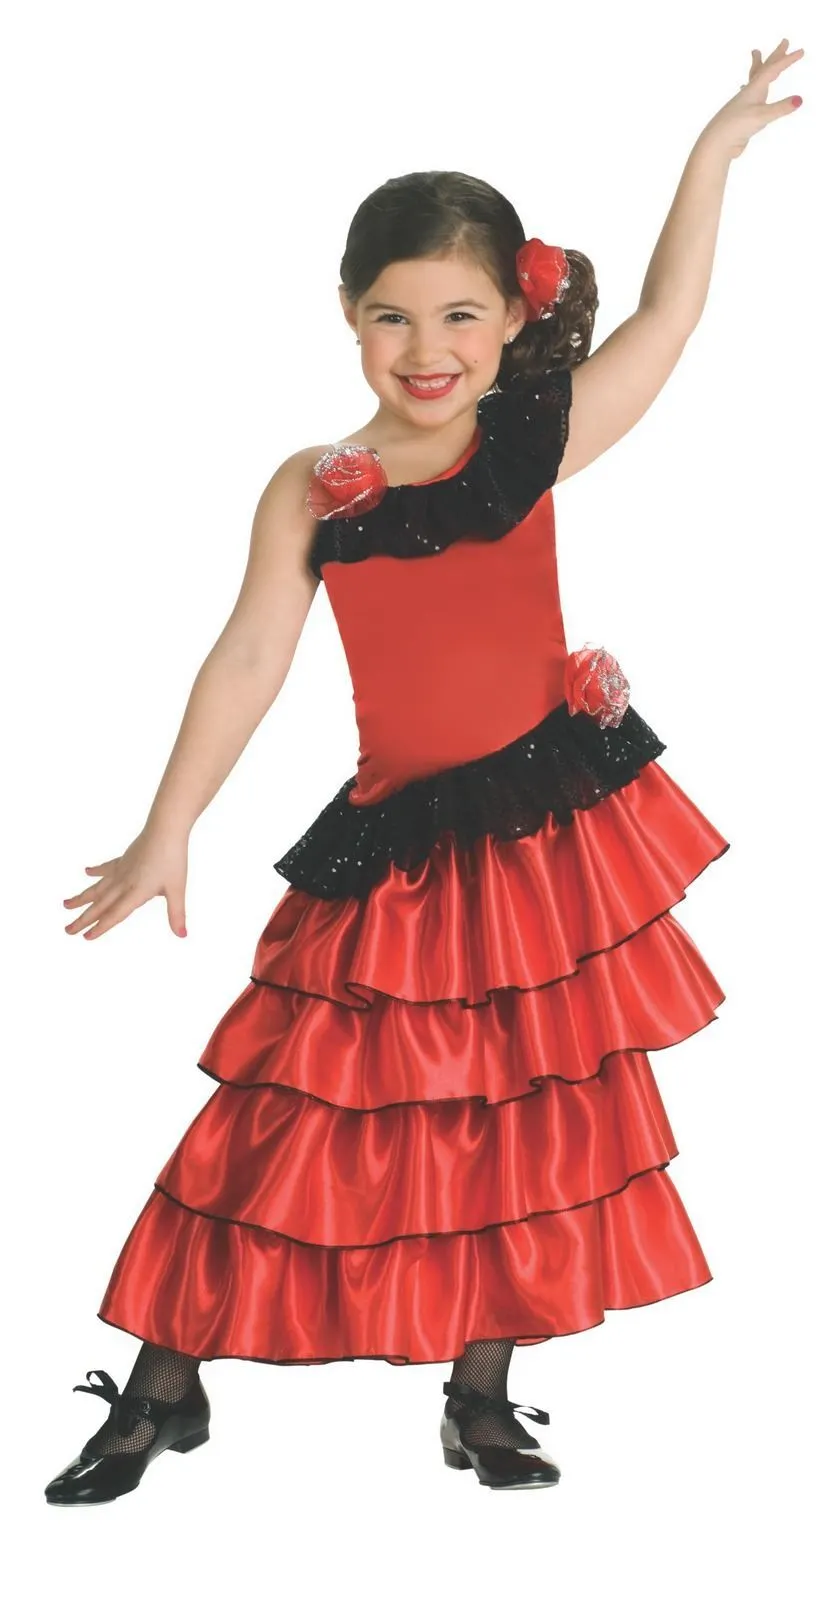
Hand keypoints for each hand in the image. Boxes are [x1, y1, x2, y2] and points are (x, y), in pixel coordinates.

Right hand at [62, 826, 189, 940]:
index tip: (85, 937)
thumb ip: (176, 914)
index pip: (115, 914)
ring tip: (65, 905)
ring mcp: (121, 870)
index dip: (101, 927)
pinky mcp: (124, 859)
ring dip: (81, 898)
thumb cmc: (173, 858)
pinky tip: (86, 871)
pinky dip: (96, 870)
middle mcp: (124, 882)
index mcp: (136, 892)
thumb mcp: (177, 888)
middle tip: (67, 930)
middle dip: (83, 919)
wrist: (165, 828)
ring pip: (97, 887)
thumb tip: (182, 935)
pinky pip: (107, 867)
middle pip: (100, 904)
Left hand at [702, 38, 803, 160]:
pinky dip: (749, 86)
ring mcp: (745, 102)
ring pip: (754, 79)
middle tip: (785, 41)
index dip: (787, 60)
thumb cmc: (736, 127)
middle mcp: (749, 91)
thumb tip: (799, 100)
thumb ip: (781, 108)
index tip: (800, 51)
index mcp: (754, 88)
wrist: (717, 143)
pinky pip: (748, 95)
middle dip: (776, 55)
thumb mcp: (762, 117)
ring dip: (758, 66)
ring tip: (756, 55)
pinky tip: (744, 88)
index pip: (773, 69)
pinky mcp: (742, 114)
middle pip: (764, 68)